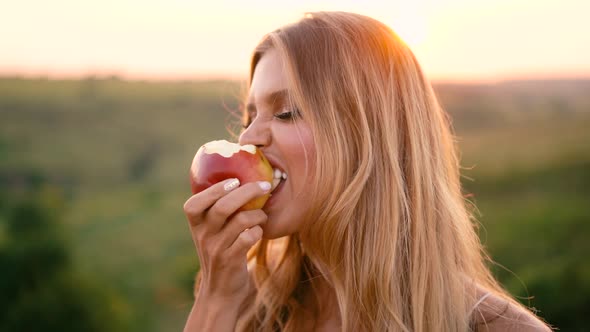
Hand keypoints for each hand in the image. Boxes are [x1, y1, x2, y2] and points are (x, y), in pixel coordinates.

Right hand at [183, 178, 269, 302]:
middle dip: (247, 192)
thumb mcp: (211, 232)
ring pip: (240, 221)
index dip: (214, 190)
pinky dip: (258, 231)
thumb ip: (218, 209)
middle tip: (264, 186)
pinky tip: (259, 233)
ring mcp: (216, 249)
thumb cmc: (221, 252)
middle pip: (223, 207)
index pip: (194, 204)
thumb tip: (241, 177)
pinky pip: (248, 238)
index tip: (234, 180)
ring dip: (257, 214)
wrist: (221, 292)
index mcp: (195, 225)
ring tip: (262, 215)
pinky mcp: (231, 261)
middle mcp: (203, 236)